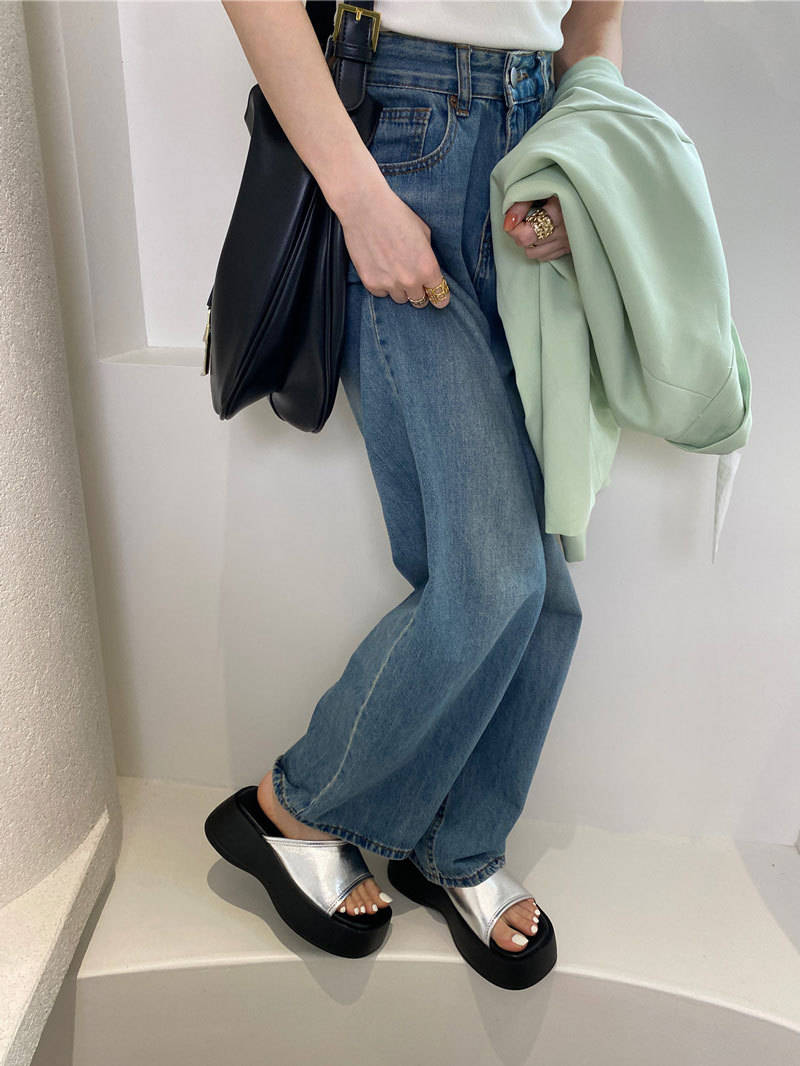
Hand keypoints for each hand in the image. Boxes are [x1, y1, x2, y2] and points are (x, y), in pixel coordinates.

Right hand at [334, 173, 450, 308]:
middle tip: (412, 277)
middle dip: (418, 291)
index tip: (435, 294)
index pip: (440, 298)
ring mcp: (389, 284)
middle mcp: (410, 281)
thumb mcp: (424, 232)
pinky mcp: (371, 282)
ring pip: (400, 299)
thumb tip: (428, 269)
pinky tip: (380, 268)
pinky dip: (382, 285)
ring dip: (400, 289)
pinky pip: (381, 293)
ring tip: (394, 270)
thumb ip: (428, 256)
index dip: (439, 296)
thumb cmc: (397, 214)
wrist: (365, 207)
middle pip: (420, 301)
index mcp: (427, 268)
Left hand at [502, 196, 570, 260]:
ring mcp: (567, 242)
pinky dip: (539, 248)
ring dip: (529, 242)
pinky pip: (544, 257)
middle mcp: (564, 231)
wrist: (583, 194)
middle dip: (520, 233)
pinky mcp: (569, 249)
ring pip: (534, 254)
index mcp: (557, 213)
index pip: (525, 235)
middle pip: (527, 244)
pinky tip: (543, 234)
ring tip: (534, 227)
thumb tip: (508, 225)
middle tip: (525, 220)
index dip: (514, 228)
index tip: (515, 218)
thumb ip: (521, 205)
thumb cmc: (558, 190)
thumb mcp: (540, 190)